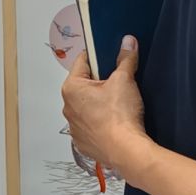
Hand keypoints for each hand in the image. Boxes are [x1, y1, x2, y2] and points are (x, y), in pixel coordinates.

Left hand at [60, 38, 147, 177]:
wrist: (126, 150)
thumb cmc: (119, 117)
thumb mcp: (125, 80)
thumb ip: (125, 60)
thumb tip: (128, 43)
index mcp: (71, 88)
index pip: (82, 62)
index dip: (97, 56)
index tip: (107, 54)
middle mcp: (67, 107)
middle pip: (84, 85)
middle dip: (100, 81)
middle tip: (118, 82)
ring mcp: (74, 126)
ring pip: (86, 106)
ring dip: (99, 103)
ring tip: (118, 104)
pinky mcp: (83, 141)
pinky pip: (90, 125)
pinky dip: (100, 121)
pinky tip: (114, 121)